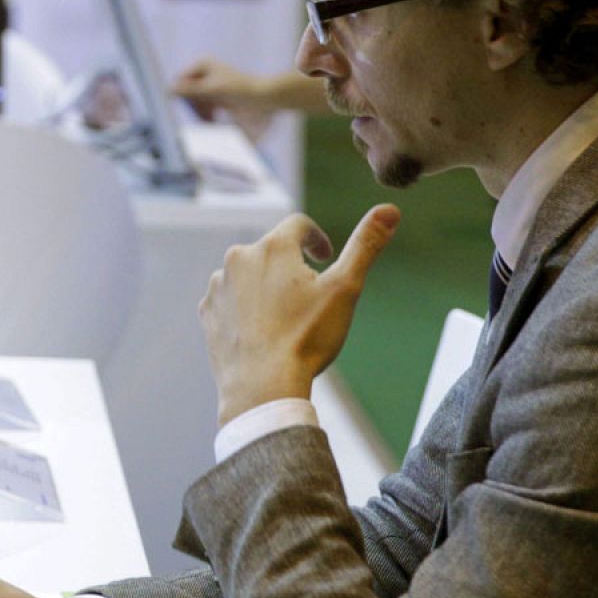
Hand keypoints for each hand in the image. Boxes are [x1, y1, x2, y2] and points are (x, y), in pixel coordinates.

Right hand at [172, 59, 280, 139]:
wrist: (265, 98)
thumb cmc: (240, 90)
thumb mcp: (211, 89)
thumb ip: (189, 90)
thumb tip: (168, 90)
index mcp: (202, 64)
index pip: (180, 81)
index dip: (180, 95)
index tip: (183, 108)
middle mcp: (205, 73)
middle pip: (187, 93)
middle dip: (193, 106)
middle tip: (203, 115)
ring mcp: (211, 86)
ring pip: (195, 104)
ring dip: (201, 113)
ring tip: (211, 119)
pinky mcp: (218, 98)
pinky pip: (204, 110)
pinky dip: (208, 116)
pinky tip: (215, 121)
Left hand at [201, 205, 400, 425]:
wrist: (262, 387)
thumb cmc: (306, 339)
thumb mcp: (345, 289)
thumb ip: (366, 245)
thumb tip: (390, 210)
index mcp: (272, 247)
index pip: (299, 225)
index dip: (316, 239)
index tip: (325, 257)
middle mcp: (238, 258)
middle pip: (271, 250)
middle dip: (290, 266)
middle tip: (307, 296)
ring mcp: (218, 286)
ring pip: (248, 275)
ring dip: (265, 286)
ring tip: (283, 316)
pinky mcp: (207, 312)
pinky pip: (229, 300)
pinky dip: (245, 307)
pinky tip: (261, 330)